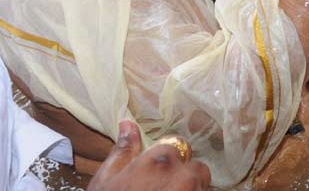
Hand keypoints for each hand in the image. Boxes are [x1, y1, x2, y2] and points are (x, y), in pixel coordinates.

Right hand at [87, 121, 210, 190]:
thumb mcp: (107, 180)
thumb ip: (123, 150)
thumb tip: (128, 123)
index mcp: (161, 160)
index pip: (176, 146)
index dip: (164, 161)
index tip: (151, 177)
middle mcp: (184, 175)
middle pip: (195, 167)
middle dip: (183, 177)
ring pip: (201, 186)